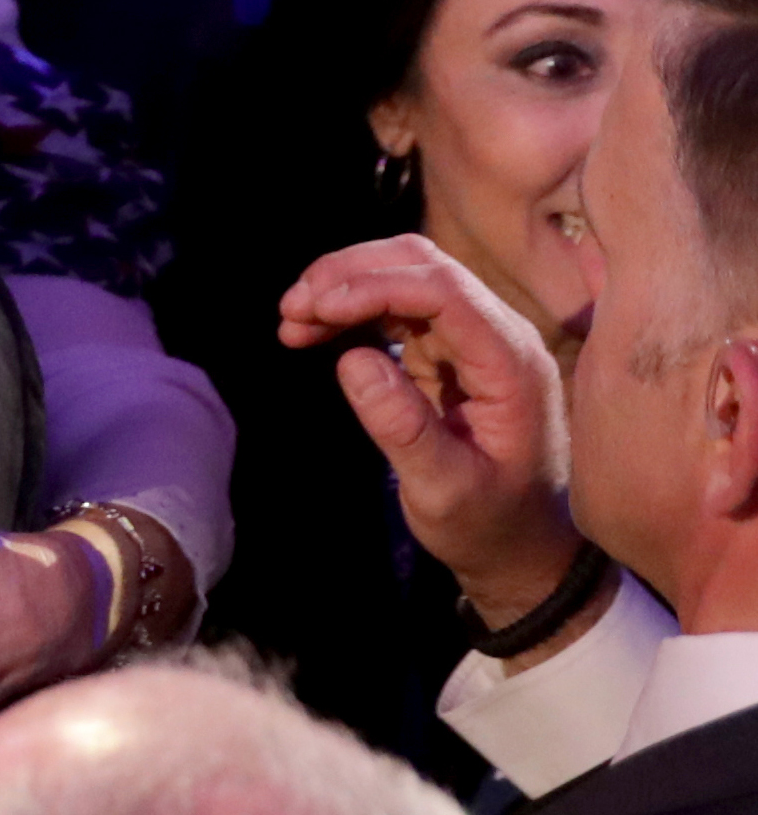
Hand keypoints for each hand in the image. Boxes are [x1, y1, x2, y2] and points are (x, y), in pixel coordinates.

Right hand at [279, 235, 576, 624]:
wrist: (522, 548)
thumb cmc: (491, 525)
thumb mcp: (445, 492)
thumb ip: (403, 428)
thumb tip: (353, 361)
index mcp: (511, 364)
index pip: (443, 292)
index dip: (373, 287)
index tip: (314, 309)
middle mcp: (498, 337)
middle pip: (422, 266)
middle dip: (350, 275)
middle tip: (291, 309)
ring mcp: (473, 341)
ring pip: (404, 277)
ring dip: (344, 287)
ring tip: (291, 320)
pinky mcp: (448, 352)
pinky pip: (395, 309)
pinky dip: (350, 310)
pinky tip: (312, 331)